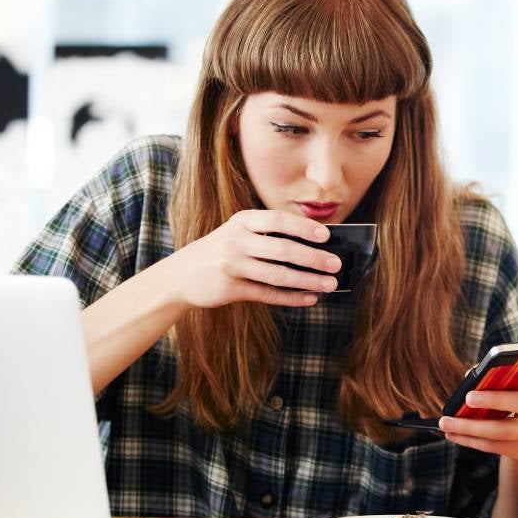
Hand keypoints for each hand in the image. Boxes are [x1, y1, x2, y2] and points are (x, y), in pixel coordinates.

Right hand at [167, 209, 341, 309]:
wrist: (181, 275)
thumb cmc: (220, 251)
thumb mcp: (238, 233)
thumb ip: (268, 234)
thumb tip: (313, 244)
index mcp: (242, 221)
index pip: (278, 219)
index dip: (303, 227)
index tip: (326, 236)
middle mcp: (236, 240)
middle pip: (283, 249)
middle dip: (314, 258)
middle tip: (336, 264)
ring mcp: (232, 265)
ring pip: (278, 275)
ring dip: (308, 281)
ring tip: (329, 284)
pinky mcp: (230, 288)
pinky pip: (268, 294)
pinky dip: (292, 297)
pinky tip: (309, 298)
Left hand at [439, 359, 517, 460]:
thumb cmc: (515, 401)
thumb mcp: (514, 388)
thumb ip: (498, 377)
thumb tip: (471, 376)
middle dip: (491, 401)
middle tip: (467, 397)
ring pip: (500, 432)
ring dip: (468, 428)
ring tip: (445, 422)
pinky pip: (493, 447)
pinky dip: (470, 440)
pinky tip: (453, 434)